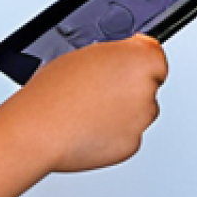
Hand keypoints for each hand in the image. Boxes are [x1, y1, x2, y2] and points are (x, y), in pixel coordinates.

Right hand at [15, 35, 167, 171]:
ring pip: (139, 112)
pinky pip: (128, 135)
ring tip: (90, 109)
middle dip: (130, 88)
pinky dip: (114, 133)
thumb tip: (125, 59)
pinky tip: (90, 127)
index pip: (156, 57)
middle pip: (148, 85)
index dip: (138, 62)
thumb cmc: (56, 88)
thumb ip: (117, 55)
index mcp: (140, 59)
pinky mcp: (132, 145)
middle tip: (101, 89)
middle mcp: (147, 88)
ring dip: (123, 112)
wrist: (40, 127)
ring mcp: (141, 118)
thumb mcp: (89, 52)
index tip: (128, 65)